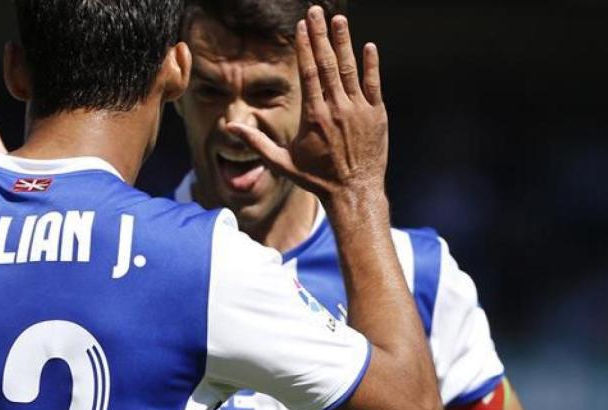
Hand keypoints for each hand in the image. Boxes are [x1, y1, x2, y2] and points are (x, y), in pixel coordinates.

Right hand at [227, 7, 387, 207]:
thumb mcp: (282, 163)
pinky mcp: (377, 114)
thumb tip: (230, 128)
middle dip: (321, 35)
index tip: (302, 27)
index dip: (305, 47)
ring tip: (339, 20)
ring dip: (344, 42)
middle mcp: (337, 109)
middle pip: (327, 64)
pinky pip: (373, 84)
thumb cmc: (317, 179)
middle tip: (316, 12)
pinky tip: (368, 46)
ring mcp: (359, 110)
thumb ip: (256, 142)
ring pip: (350, 69)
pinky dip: (371, 65)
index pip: (308, 73)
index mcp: (314, 117)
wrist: (355, 192)